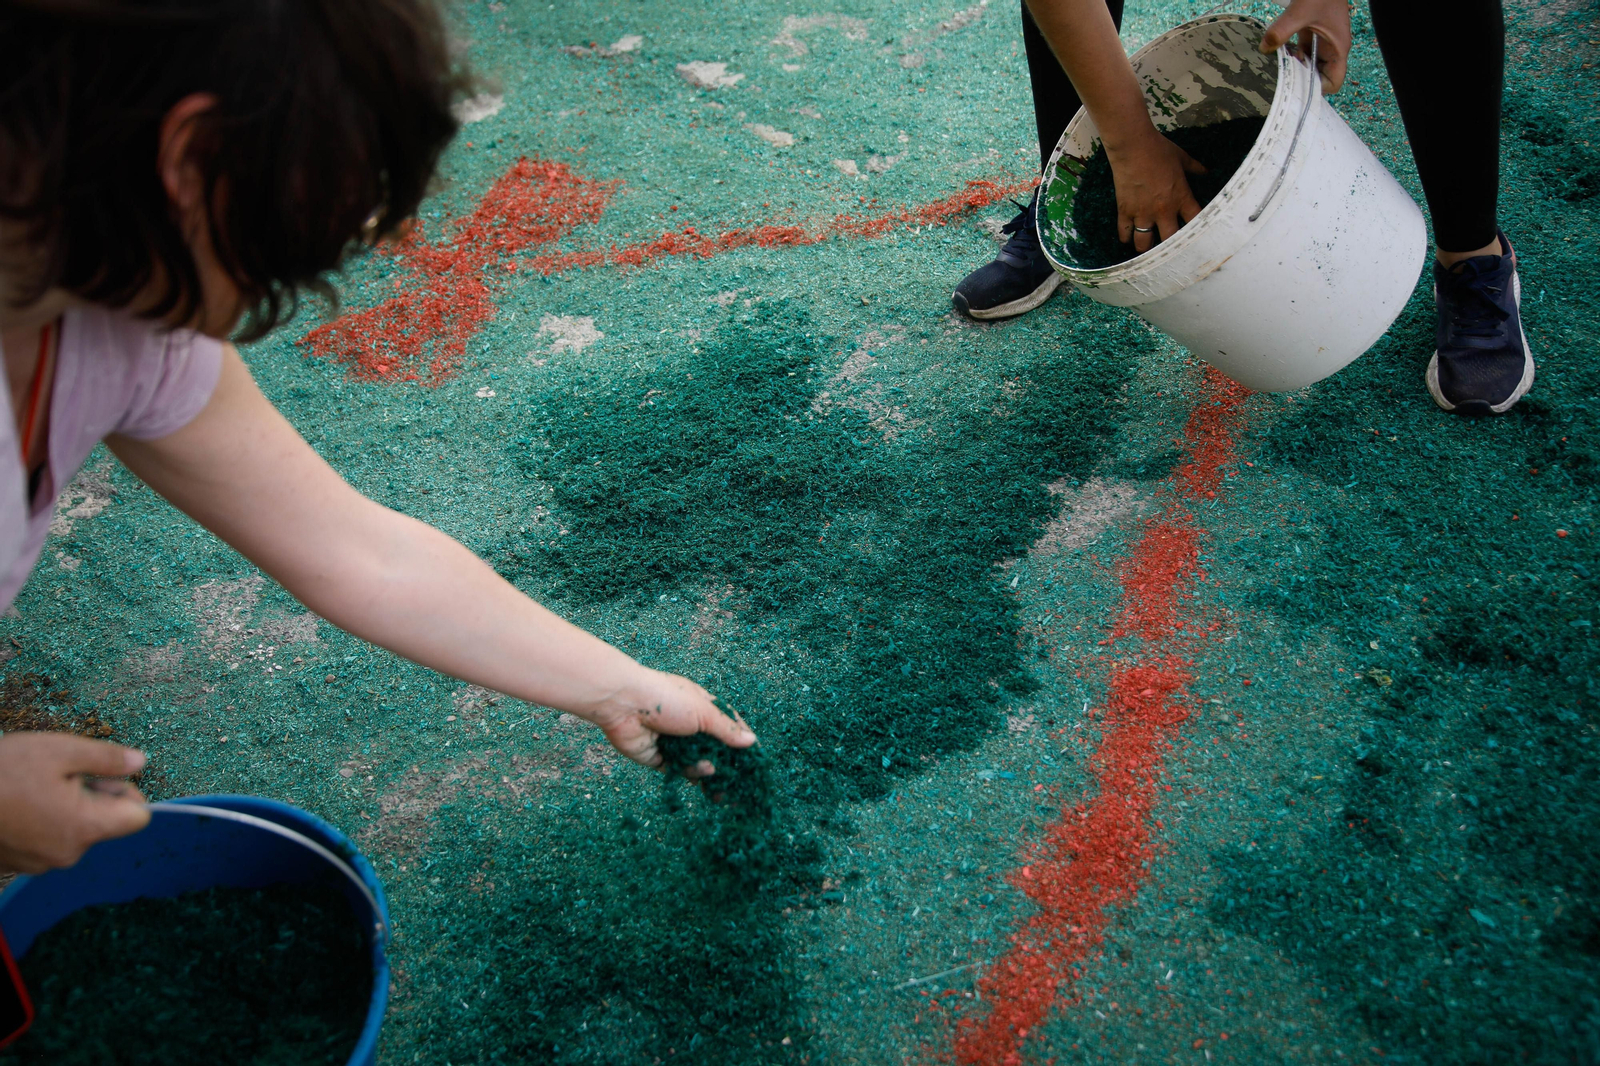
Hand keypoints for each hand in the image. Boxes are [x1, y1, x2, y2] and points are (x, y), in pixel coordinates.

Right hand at [0, 733, 150, 873]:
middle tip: (63, 774)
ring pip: (75, 832)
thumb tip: (140, 762)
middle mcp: (67, 854)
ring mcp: (40, 864)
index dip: (128, 792)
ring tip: (34, 788)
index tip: (104, 776)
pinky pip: (48, 842)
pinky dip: (43, 823)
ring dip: (67, 809)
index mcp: (84, 827)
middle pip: (106, 824)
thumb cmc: (0, 771)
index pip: (138, 818)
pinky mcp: (18, 865)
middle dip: (95, 797)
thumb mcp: (59, 750)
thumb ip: (106, 758)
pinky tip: (19, 805)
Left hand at [586, 667, 756, 776]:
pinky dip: (690, 772)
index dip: (740, 740)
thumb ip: (726, 729)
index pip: (727, 725)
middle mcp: (688, 724)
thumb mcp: (703, 711)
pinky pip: (679, 769)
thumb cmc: (667, 699)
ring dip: (708, 771)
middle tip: (739, 784)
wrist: (624, 705)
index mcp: (701, 706)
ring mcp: (673, 742)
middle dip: (726, 765)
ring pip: (696, 762)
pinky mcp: (658, 757)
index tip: (754, 758)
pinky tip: (700, 773)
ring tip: (716, 778)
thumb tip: (751, 742)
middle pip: (712, 748)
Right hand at [1106, 129, 1206, 254]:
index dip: (1197, 232)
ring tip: (1147, 247)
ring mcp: (1142, 213)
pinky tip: (1128, 238)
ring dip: (1146, 247)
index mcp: (1181, 197)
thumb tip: (1206, 171)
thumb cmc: (1159, 149)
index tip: (1196, 236)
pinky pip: (1125, 233)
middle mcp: (1163, 210)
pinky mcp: (1125, 211)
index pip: (1194, 222)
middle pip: (1170, 241)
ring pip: (1144, 243)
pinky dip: (1126, 238)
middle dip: (1170, 246)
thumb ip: (1195, 168)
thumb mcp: (1182, 158)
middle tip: (1169, 248)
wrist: (1133, 146)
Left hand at [1261, 0, 1352, 93]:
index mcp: (1337, 48)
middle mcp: (1331, 48)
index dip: (1317, 89)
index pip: (1333, 82)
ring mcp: (1321, 41)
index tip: (1297, 87)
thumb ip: (1281, 31)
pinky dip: (1290, 54)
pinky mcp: (1311, 33)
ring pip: (1308, 64)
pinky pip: (1301, 51)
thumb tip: (1264, 48)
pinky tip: (1278, 51)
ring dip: (1293, 67)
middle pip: (1319, 77)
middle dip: (1301, 79)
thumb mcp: (1300, 12)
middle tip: (1283, 76)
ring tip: (1279, 65)